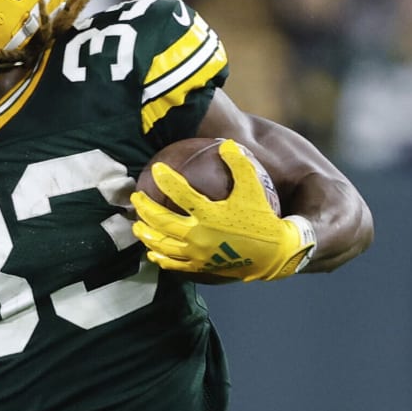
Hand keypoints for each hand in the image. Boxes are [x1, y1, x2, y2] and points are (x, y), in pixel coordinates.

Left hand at [130, 140, 313, 281]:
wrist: (275, 254)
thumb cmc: (264, 219)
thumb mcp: (255, 188)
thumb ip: (240, 164)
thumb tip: (226, 143)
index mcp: (210, 214)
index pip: (180, 193)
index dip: (166, 179)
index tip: (156, 169)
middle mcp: (199, 235)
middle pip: (161, 220)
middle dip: (145, 207)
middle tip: (136, 196)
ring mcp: (197, 254)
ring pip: (162, 244)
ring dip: (146, 233)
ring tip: (137, 224)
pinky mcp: (200, 267)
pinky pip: (174, 264)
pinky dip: (160, 257)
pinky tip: (152, 252)